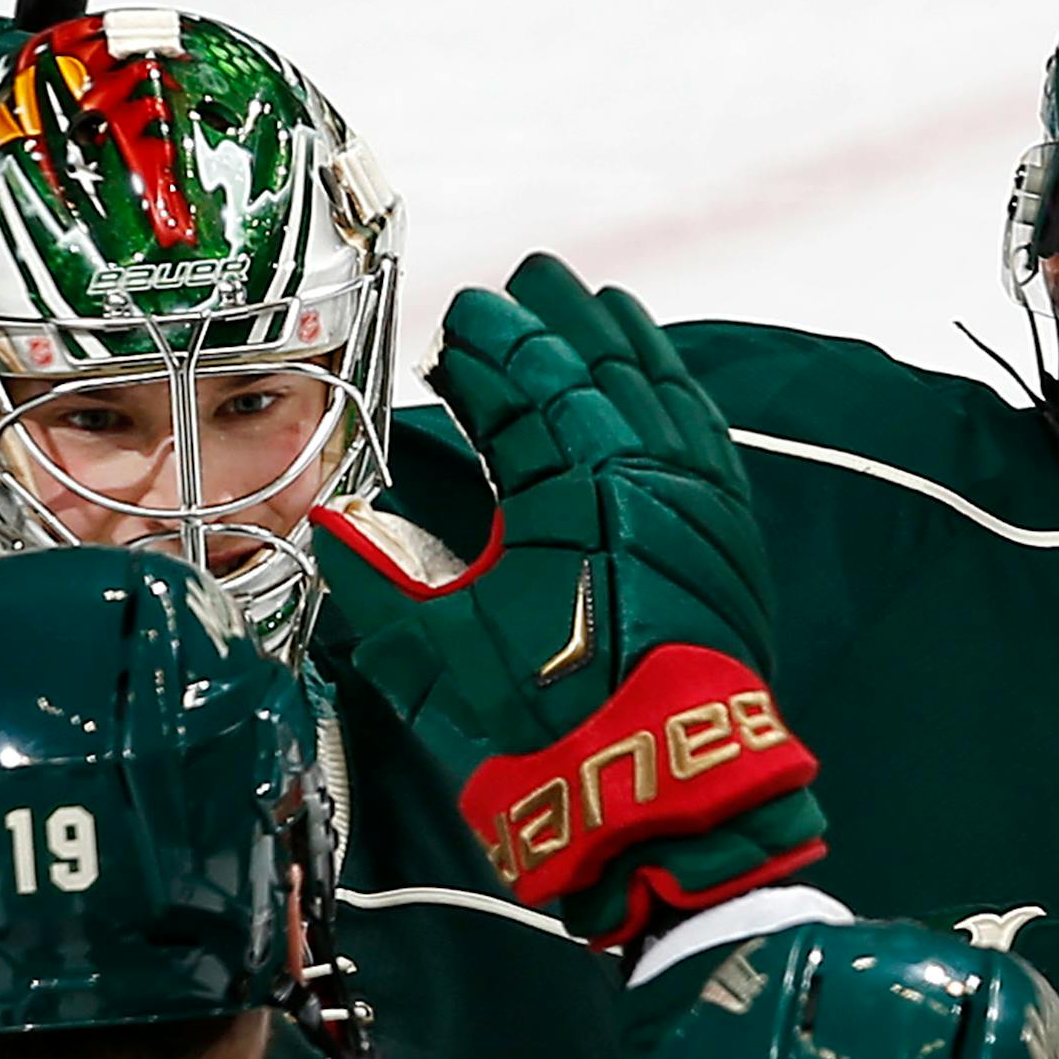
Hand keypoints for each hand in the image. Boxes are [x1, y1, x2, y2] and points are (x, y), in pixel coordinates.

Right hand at [312, 254, 824, 945]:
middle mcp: (639, 474)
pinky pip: (708, 433)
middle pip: (597, 370)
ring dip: (628, 342)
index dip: (492, 345)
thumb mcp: (438, 650)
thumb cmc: (546, 717)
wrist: (664, 783)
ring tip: (602, 301)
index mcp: (564, 487)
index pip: (522, 388)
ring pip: (662, 390)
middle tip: (534, 276)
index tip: (468, 311)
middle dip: (560, 318)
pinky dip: (683, 393)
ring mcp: (695, 497)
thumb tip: (327, 523)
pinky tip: (671, 378)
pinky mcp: (730, 532)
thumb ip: (379, 577)